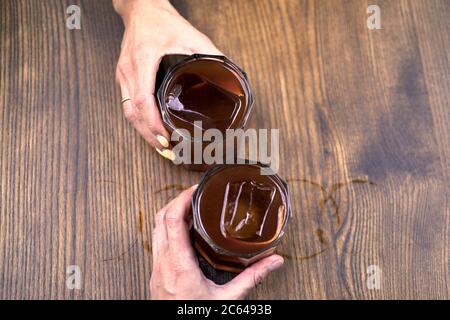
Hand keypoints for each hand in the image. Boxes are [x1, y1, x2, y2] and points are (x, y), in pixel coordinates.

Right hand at [113, 0, 221, 159]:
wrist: (140, 9)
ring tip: (161, 145)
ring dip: (143, 132)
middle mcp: (128, 70)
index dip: (152, 123)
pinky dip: (139, 121)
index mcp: (143, 60)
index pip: (141, 99)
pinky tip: (151, 129)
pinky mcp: (123, 77)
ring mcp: (123, 75)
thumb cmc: (161, 21)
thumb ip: (210, 54)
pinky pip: (127, 105)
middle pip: (132, 113)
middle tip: (167, 150)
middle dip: (148, 135)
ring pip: (127, 112)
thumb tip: (229, 73)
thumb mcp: (191, 35)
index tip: (164, 137)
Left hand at [150, 185, 284, 299]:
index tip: (195, 189)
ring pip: (155, 228)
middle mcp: (163, 263)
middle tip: (194, 193)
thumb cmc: (197, 317)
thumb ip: (251, 278)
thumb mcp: (228, 299)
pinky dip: (167, 227)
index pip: (171, 221)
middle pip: (160, 218)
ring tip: (188, 206)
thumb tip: (273, 261)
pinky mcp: (156, 272)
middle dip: (176, 200)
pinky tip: (182, 229)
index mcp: (180, 266)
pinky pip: (157, 240)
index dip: (181, 199)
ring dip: (169, 212)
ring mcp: (157, 267)